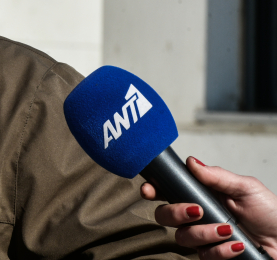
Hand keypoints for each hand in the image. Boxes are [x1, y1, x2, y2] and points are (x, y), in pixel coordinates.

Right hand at [141, 157, 276, 259]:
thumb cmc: (271, 214)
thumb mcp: (247, 188)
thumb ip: (217, 177)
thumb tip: (192, 162)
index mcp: (202, 195)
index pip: (168, 190)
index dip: (153, 189)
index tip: (150, 189)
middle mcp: (198, 216)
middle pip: (164, 215)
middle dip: (175, 212)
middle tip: (197, 211)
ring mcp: (204, 237)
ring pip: (182, 237)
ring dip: (204, 233)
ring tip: (228, 229)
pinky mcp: (213, 256)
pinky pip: (203, 255)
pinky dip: (221, 250)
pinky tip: (236, 244)